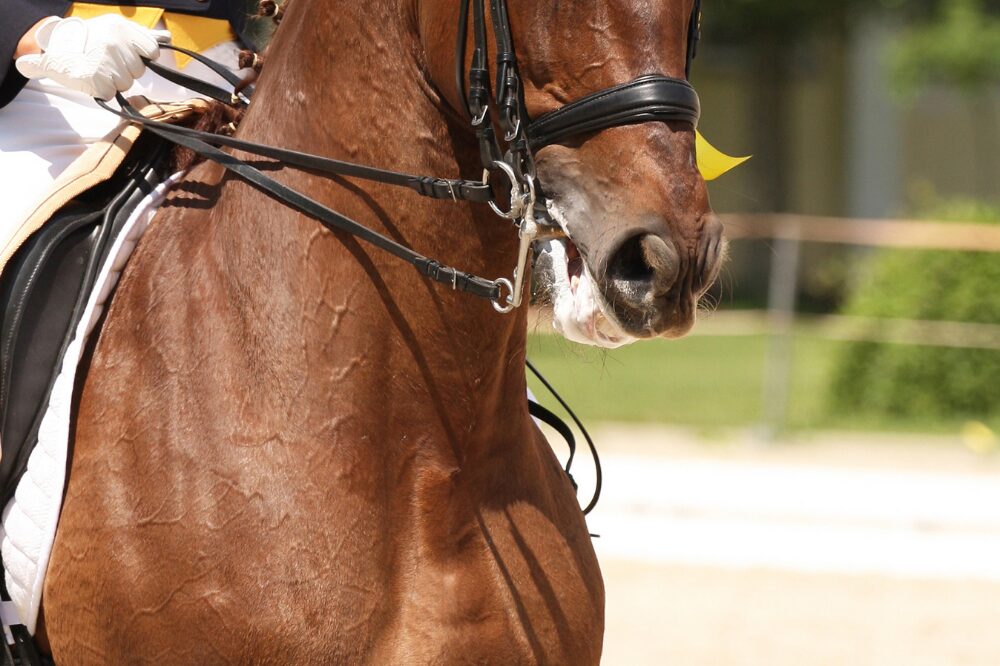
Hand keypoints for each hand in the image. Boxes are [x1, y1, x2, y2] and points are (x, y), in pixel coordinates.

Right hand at [15, 15, 169, 99]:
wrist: (55, 48)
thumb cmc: (90, 40)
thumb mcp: (115, 29)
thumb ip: (142, 36)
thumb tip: (168, 38)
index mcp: (121, 27)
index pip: (152, 50)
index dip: (141, 56)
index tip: (126, 54)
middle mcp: (114, 42)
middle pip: (139, 70)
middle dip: (126, 70)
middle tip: (106, 61)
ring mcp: (105, 60)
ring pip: (126, 83)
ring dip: (114, 81)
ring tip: (98, 68)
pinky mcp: (95, 78)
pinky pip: (111, 93)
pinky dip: (102, 90)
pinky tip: (92, 78)